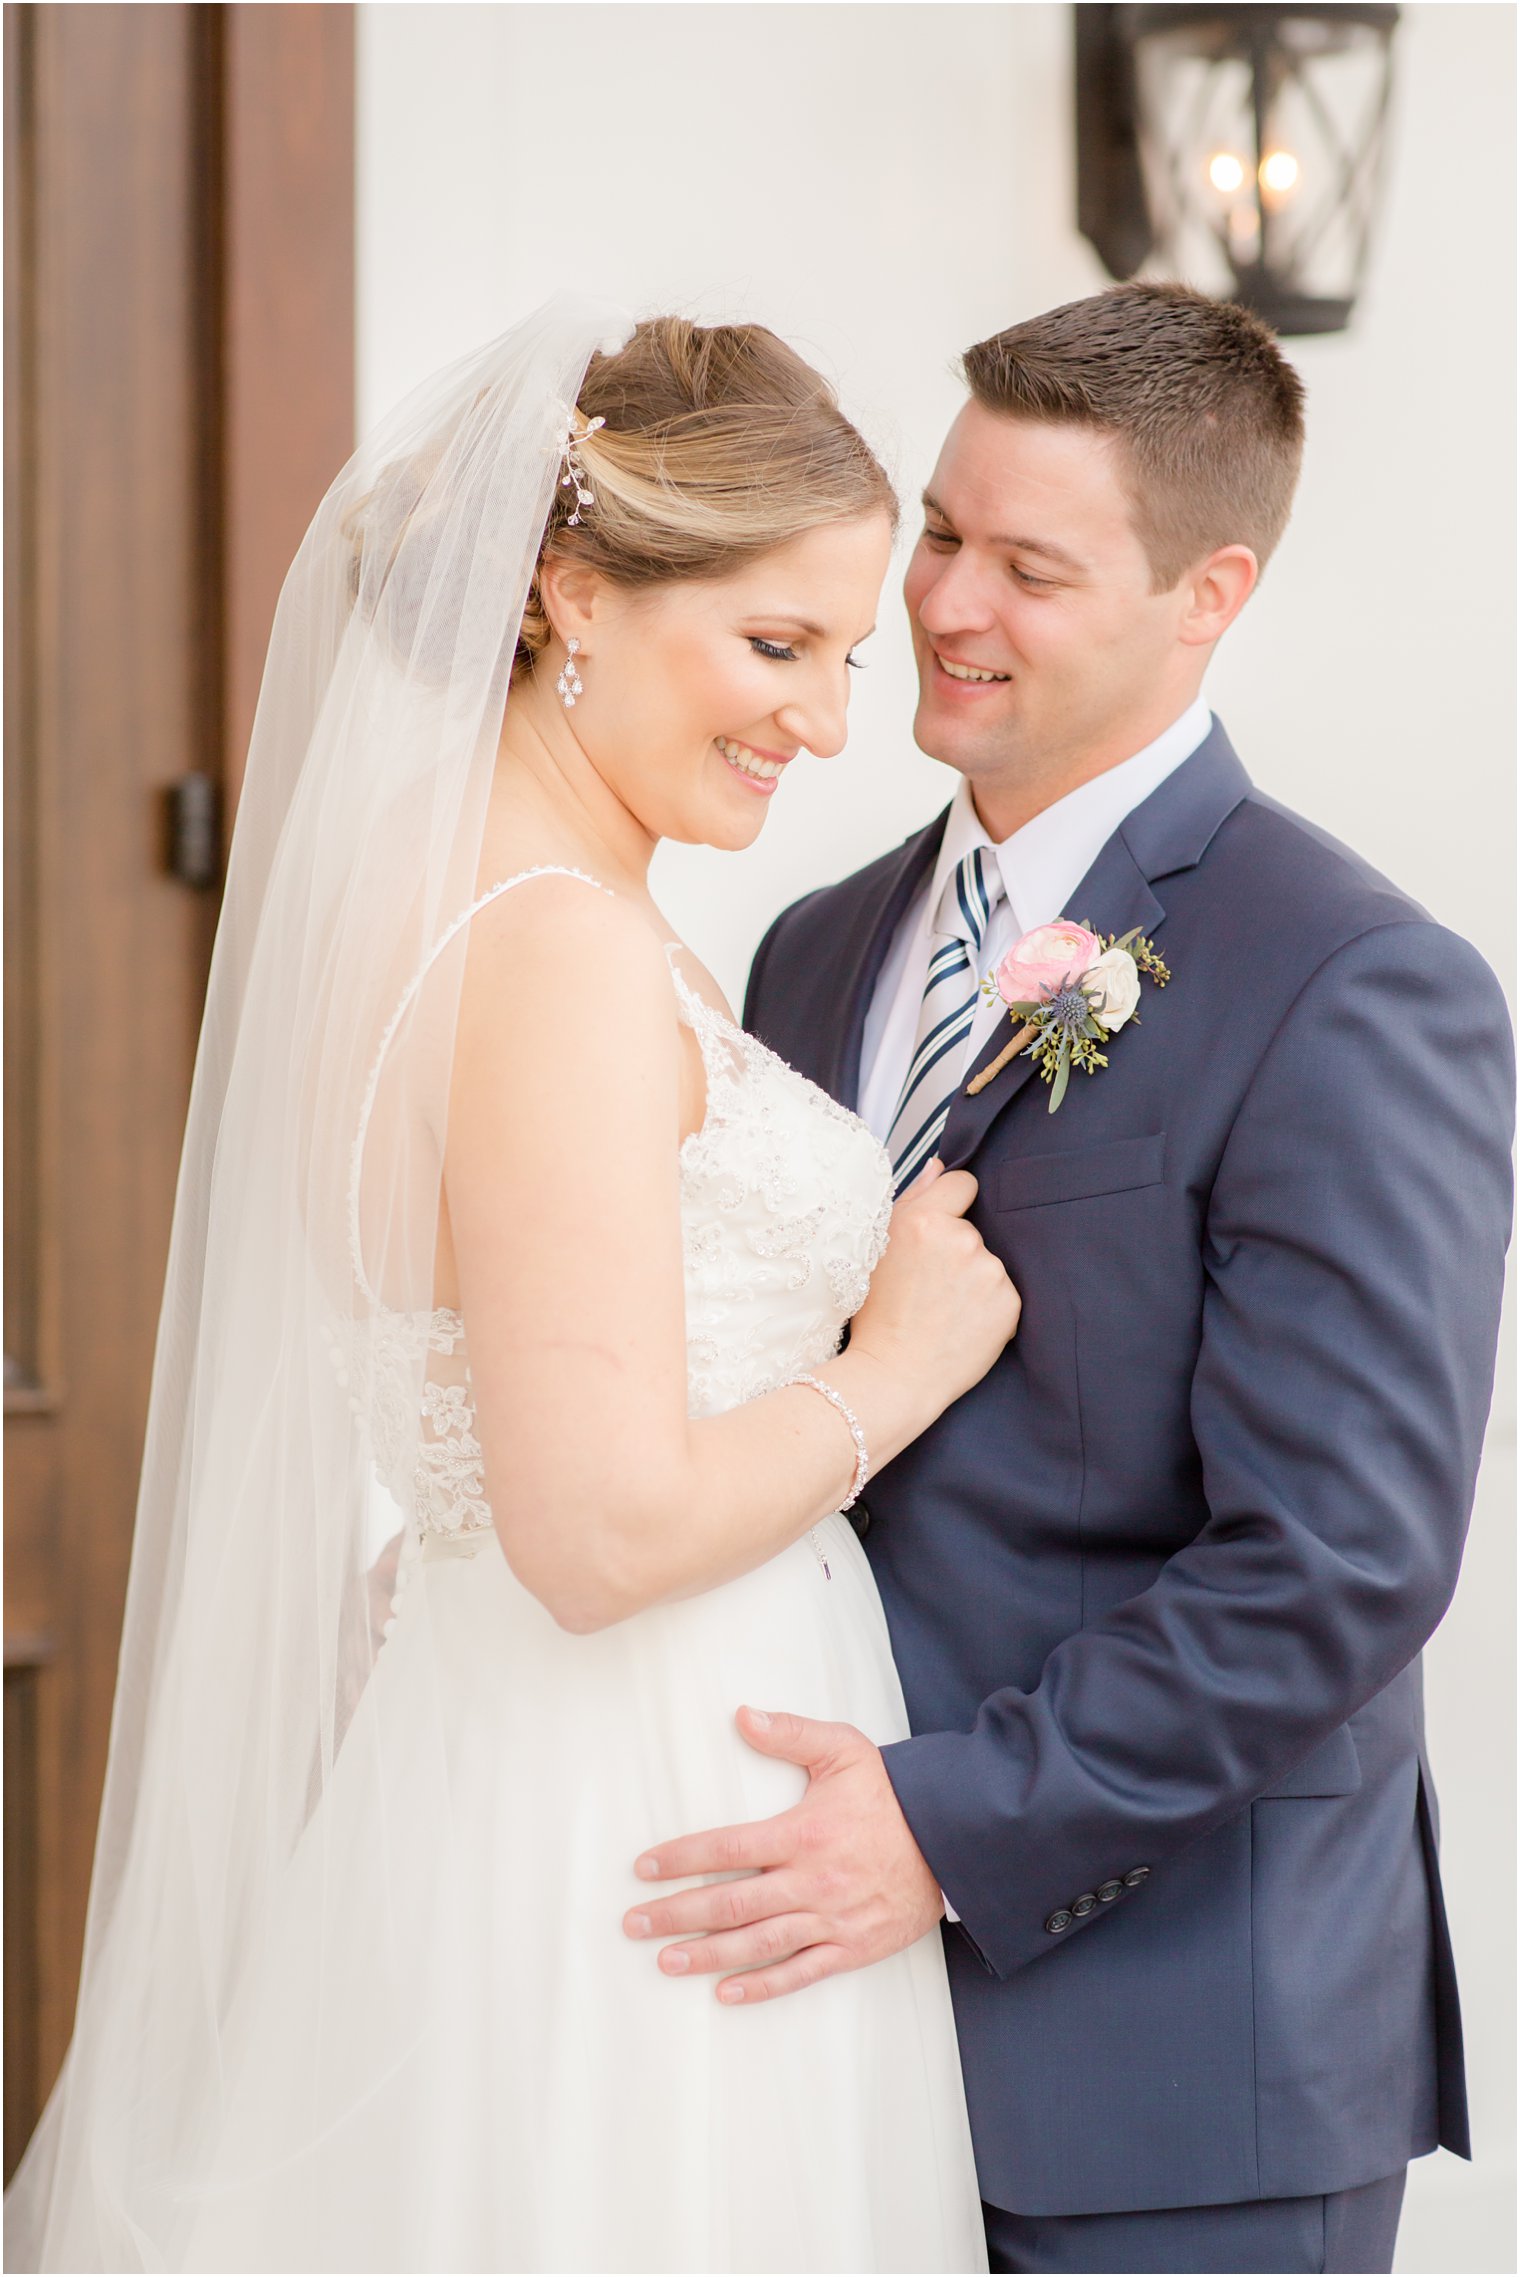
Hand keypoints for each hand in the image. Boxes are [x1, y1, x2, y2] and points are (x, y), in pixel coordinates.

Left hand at [623, 1706, 944, 2003]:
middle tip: (633, 1924)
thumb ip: (790, 1732)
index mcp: (803, 1832)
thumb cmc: (893, 1792)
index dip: (681, 1858)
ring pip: (757, 1943)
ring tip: (666, 1960)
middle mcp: (811, 1880)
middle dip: (676, 1913)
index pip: (726, 1847)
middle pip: (730, 1902)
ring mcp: (831, 1918)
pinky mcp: (853, 1947)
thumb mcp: (844, 1749)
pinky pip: (801, 1972)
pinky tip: (727, 1992)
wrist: (954, 1838)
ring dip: (707, 1954)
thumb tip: (742, 1715)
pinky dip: (763, 1985)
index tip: (643, 1868)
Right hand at [849, 1158, 1020, 1425]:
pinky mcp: (1009, 1302)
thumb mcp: (877, 1251)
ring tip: (944, 1309)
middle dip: (956, 1249)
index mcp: (922, 1221)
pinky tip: (962, 1324)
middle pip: (972, 1228)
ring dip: (973, 1278)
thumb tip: (940, 1166)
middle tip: (929, 1286)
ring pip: (987, 1261)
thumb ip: (913, 1201)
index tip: (940, 1229)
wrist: (895, 1376)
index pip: (962, 1183)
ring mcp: (989, 1271)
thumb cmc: (877, 1316)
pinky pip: (1002, 1291)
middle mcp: (961, 1240)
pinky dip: (988, 1305)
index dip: (952, 1204)